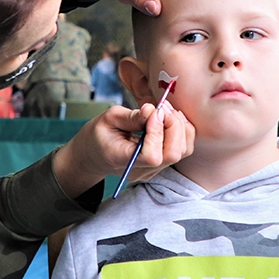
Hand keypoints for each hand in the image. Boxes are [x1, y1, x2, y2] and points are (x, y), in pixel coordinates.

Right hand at [52, 101, 194, 198]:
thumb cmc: (99, 134)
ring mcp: (153, 170)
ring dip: (179, 127)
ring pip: (182, 151)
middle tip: (162, 108)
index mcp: (123, 161)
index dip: (157, 133)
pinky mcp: (161, 164)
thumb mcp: (108, 119)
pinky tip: (170, 118)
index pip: (152, 156)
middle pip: (172, 155)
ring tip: (165, 110)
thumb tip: (153, 109)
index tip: (152, 112)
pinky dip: (182, 131)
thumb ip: (132, 116)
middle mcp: (142, 171)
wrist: (95, 153)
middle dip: (173, 126)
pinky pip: (182, 149)